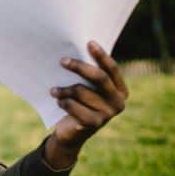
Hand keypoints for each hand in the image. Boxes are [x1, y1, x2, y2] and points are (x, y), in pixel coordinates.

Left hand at [45, 41, 128, 168]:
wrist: (71, 133)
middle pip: (99, 78)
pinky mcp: (94, 124)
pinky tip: (58, 101)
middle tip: (62, 61)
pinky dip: (64, 102)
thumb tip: (74, 51)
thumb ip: (88, 76)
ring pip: (82, 91)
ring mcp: (107, 114)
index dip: (101, 55)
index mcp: (120, 90)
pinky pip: (75, 106)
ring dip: (64, 89)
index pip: (112, 69)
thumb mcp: (87, 89)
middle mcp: (118, 102)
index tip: (89, 42)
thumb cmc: (79, 104)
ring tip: (53, 90)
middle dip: (79, 67)